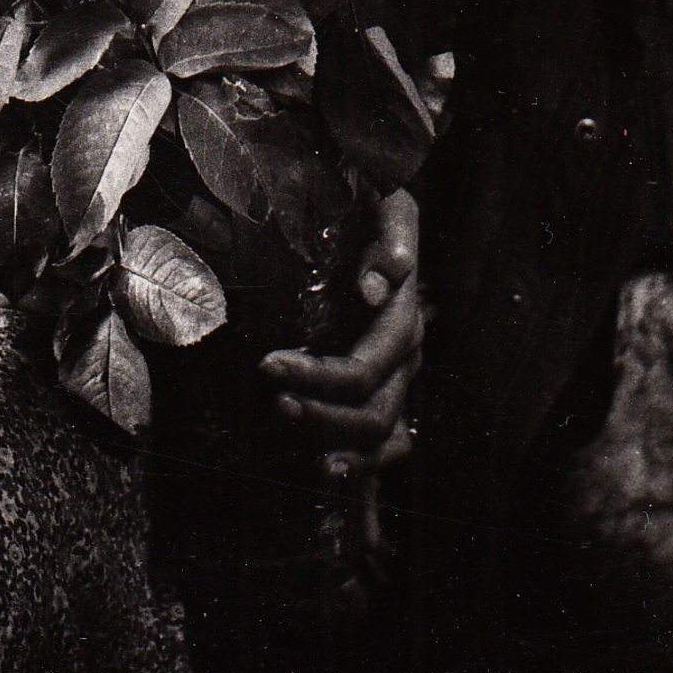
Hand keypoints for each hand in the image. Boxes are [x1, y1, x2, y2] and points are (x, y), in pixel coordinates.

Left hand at [256, 188, 421, 473]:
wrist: (376, 201)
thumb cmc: (372, 202)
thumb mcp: (387, 205)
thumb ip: (390, 239)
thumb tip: (377, 286)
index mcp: (402, 315)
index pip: (365, 367)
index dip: (318, 377)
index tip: (266, 366)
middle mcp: (406, 352)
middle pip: (372, 409)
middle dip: (319, 415)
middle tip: (272, 405)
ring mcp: (400, 375)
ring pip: (379, 431)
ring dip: (331, 439)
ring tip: (285, 423)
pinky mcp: (391, 387)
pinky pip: (389, 443)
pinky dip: (362, 464)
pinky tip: (327, 471)